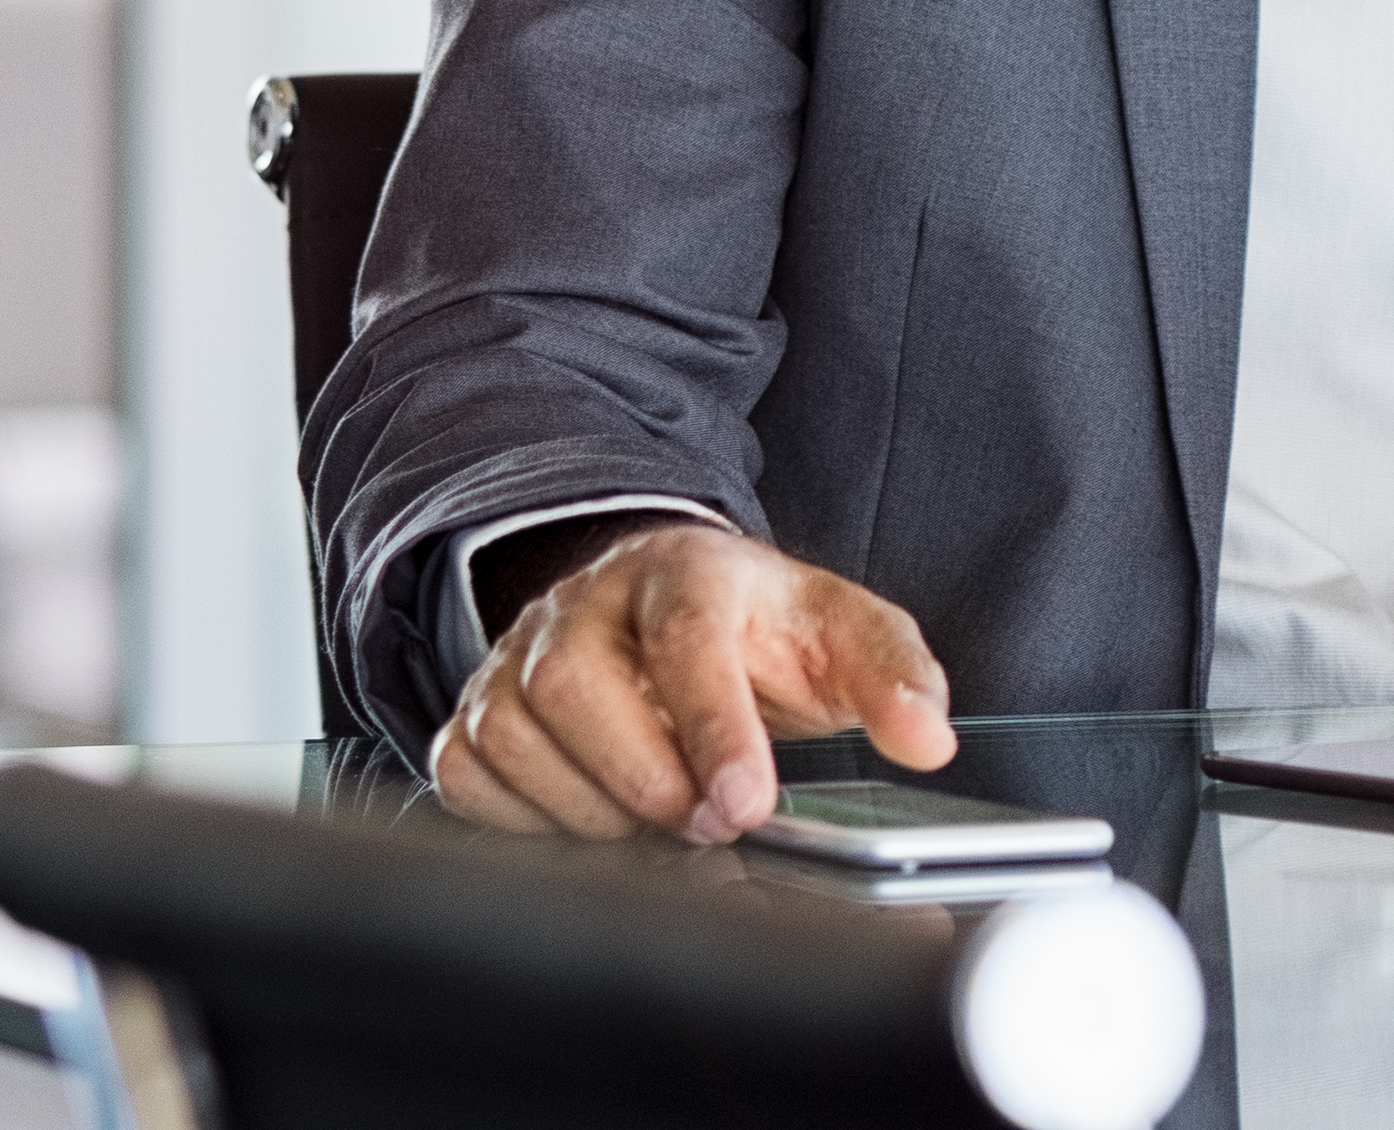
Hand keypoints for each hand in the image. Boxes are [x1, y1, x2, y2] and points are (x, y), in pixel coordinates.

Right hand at [428, 521, 955, 843]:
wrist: (675, 606)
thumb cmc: (759, 630)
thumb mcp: (843, 634)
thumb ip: (897, 677)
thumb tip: (928, 738)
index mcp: (686, 569)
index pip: (684, 636)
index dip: (711, 726)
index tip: (744, 804)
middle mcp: (588, 602)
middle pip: (573, 684)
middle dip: (643, 776)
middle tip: (707, 824)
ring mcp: (519, 652)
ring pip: (513, 732)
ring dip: (590, 806)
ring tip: (658, 820)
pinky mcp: (477, 709)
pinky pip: (465, 772)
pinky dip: (522, 817)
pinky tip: (588, 818)